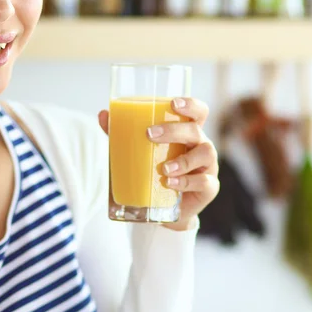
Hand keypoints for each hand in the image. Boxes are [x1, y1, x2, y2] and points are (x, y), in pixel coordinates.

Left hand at [98, 98, 219, 231]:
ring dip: (184, 160)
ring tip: (164, 168)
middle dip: (174, 131)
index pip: (198, 112)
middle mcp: (201, 145)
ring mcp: (208, 167)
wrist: (165, 208)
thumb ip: (123, 133)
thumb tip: (103, 115)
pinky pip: (204, 182)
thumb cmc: (155, 170)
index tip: (172, 104)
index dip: (190, 105)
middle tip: (151, 135)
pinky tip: (170, 184)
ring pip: (205, 154)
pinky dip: (186, 182)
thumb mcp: (139, 151)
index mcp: (188, 132)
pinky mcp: (208, 188)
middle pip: (196, 131)